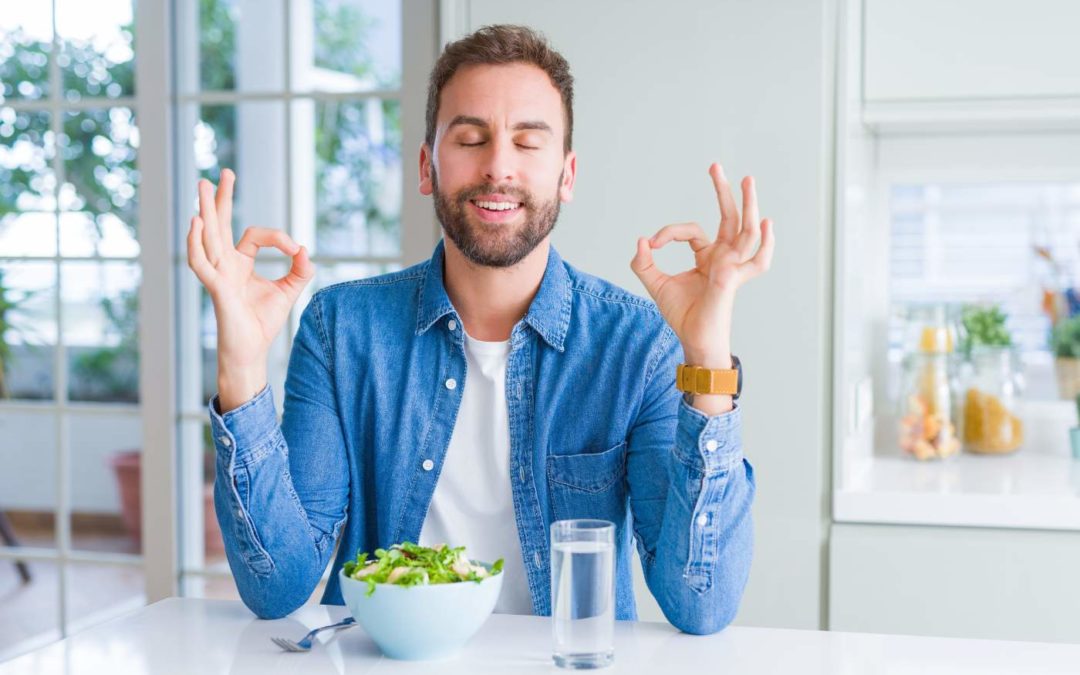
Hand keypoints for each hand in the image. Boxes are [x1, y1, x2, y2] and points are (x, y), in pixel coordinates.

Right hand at [185, 169, 314, 409]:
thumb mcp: (289, 291)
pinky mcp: (216, 288)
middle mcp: (226, 264)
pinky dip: (196, 243)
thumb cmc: (262, 323)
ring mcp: (218, 274)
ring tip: (204, 185)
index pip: (255, 236)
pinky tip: (196, 223)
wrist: (252, 352)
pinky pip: (201, 263)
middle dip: (223, 199)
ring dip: (207, 211)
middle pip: (222, 224)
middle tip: (224, 174)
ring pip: (209, 236)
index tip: (295, 249)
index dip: (278, 237)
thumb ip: (300, 270)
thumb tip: (304, 249)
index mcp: (241, 263)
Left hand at [630, 163, 774, 368]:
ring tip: (747, 180)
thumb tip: (641, 241)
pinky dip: (764, 244)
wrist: (693, 340)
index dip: (669, 233)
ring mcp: (731, 267)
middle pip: (729, 218)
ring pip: (745, 230)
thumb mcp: (656, 285)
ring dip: (747, 204)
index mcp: (707, 257)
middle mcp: (723, 258)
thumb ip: (644, 264)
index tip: (652, 244)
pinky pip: (755, 262)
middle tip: (716, 166)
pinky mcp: (732, 279)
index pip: (691, 231)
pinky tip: (766, 224)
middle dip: (724, 192)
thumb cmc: (683, 315)